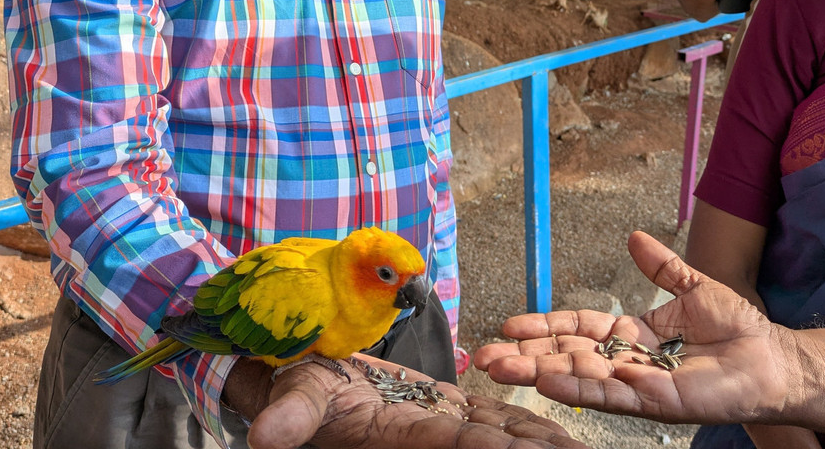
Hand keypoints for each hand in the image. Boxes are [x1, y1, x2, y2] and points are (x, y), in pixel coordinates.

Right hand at [242, 355, 591, 448]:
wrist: (311, 381)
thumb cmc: (302, 391)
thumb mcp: (296, 398)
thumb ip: (292, 416)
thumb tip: (265, 439)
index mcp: (406, 435)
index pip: (463, 444)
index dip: (497, 448)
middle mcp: (435, 438)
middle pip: (497, 448)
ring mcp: (446, 426)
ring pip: (506, 437)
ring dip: (545, 444)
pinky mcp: (450, 411)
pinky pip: (496, 420)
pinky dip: (527, 427)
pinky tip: (560, 434)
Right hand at [473, 231, 792, 426]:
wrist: (772, 357)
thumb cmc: (737, 326)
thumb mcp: (693, 286)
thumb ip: (661, 267)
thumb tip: (634, 237)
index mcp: (630, 334)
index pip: (577, 328)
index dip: (544, 326)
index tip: (510, 325)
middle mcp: (627, 361)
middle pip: (567, 356)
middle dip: (527, 357)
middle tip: (486, 358)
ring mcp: (639, 383)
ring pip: (581, 377)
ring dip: (542, 373)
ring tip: (505, 370)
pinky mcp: (658, 402)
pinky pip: (615, 395)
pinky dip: (583, 388)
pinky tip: (553, 381)